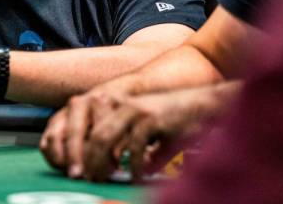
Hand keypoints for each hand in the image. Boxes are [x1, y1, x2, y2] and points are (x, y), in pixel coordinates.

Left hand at [41, 86, 214, 181]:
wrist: (205, 104)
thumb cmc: (176, 121)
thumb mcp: (147, 131)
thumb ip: (130, 144)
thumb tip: (125, 169)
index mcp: (116, 106)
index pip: (88, 126)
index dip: (77, 148)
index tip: (76, 169)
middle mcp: (121, 105)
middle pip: (93, 134)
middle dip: (85, 158)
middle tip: (85, 179)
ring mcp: (135, 110)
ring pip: (106, 137)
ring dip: (102, 162)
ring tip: (103, 178)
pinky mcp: (151, 118)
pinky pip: (134, 145)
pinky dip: (134, 164)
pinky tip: (137, 176)